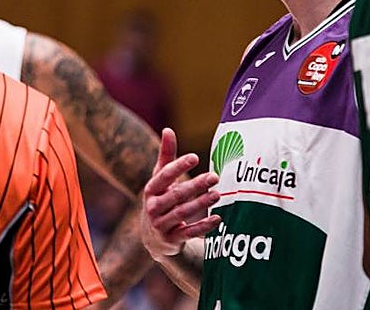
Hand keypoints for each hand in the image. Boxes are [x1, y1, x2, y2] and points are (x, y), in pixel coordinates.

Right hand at [140, 128, 220, 260]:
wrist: (153, 237)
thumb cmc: (160, 199)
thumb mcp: (160, 179)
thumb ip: (166, 156)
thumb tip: (168, 129)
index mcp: (151, 189)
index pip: (164, 176)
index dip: (178, 166)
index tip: (195, 157)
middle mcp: (153, 206)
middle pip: (176, 194)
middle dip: (195, 185)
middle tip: (214, 176)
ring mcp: (161, 224)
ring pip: (182, 213)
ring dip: (201, 204)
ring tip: (218, 194)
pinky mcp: (171, 239)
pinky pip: (188, 233)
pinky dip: (203, 226)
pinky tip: (218, 219)